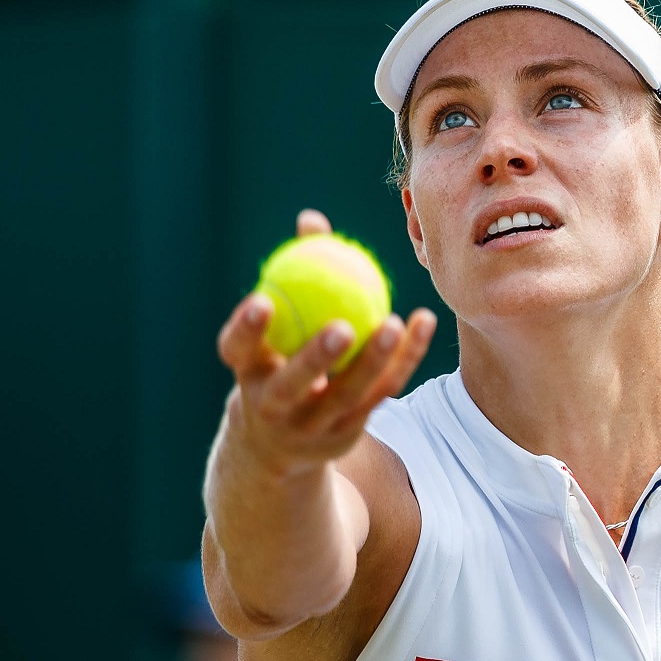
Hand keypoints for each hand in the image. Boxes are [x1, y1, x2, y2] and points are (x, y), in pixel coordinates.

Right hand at [216, 208, 435, 477]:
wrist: (279, 440)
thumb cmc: (277, 358)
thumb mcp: (275, 325)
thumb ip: (294, 274)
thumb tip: (312, 220)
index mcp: (246, 373)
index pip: (237, 350)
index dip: (246, 329)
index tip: (262, 300)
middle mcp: (271, 407)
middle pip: (291, 387)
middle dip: (314, 360)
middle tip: (342, 326)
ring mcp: (311, 427)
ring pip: (346, 395)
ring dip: (372, 360)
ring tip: (393, 322)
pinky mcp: (347, 432)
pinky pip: (382, 391)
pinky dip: (404, 358)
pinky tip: (424, 323)